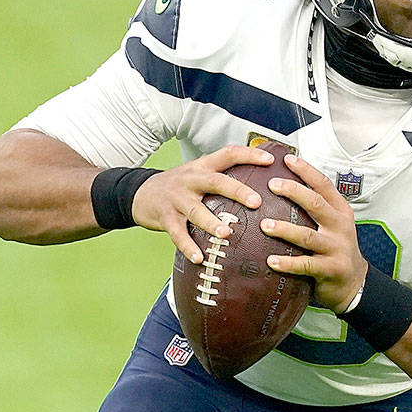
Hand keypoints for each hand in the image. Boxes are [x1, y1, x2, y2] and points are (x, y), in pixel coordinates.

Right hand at [130, 145, 271, 263]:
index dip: (249, 154)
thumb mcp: (199, 173)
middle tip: (256, 202)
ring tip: (227, 233)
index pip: (228, 154)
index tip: (270, 160)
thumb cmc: (180, 186)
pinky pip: (178, 233)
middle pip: (216, 182)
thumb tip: (262, 184)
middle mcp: (190, 180)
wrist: (140, 193)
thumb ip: (223, 176)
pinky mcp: (166, 218)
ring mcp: (177, 199)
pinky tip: (199, 258)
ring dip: (212, 223)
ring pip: (196, 210)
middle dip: (237, 191)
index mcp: (203, 167)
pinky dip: (188, 246)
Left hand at [260, 154, 369, 312]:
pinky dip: (288, 263)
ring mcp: (337, 248)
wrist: (354, 282)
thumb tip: (284, 186)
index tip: (288, 159)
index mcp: (340, 211)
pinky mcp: (330, 269)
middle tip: (272, 184)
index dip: (306, 171)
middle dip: (293, 192)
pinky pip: (306, 265)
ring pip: (307, 235)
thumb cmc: (336, 249)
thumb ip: (316, 208)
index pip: (324, 185)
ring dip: (284, 229)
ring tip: (264, 225)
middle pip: (316, 204)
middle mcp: (340, 226)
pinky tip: (271, 261)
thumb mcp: (333, 224)